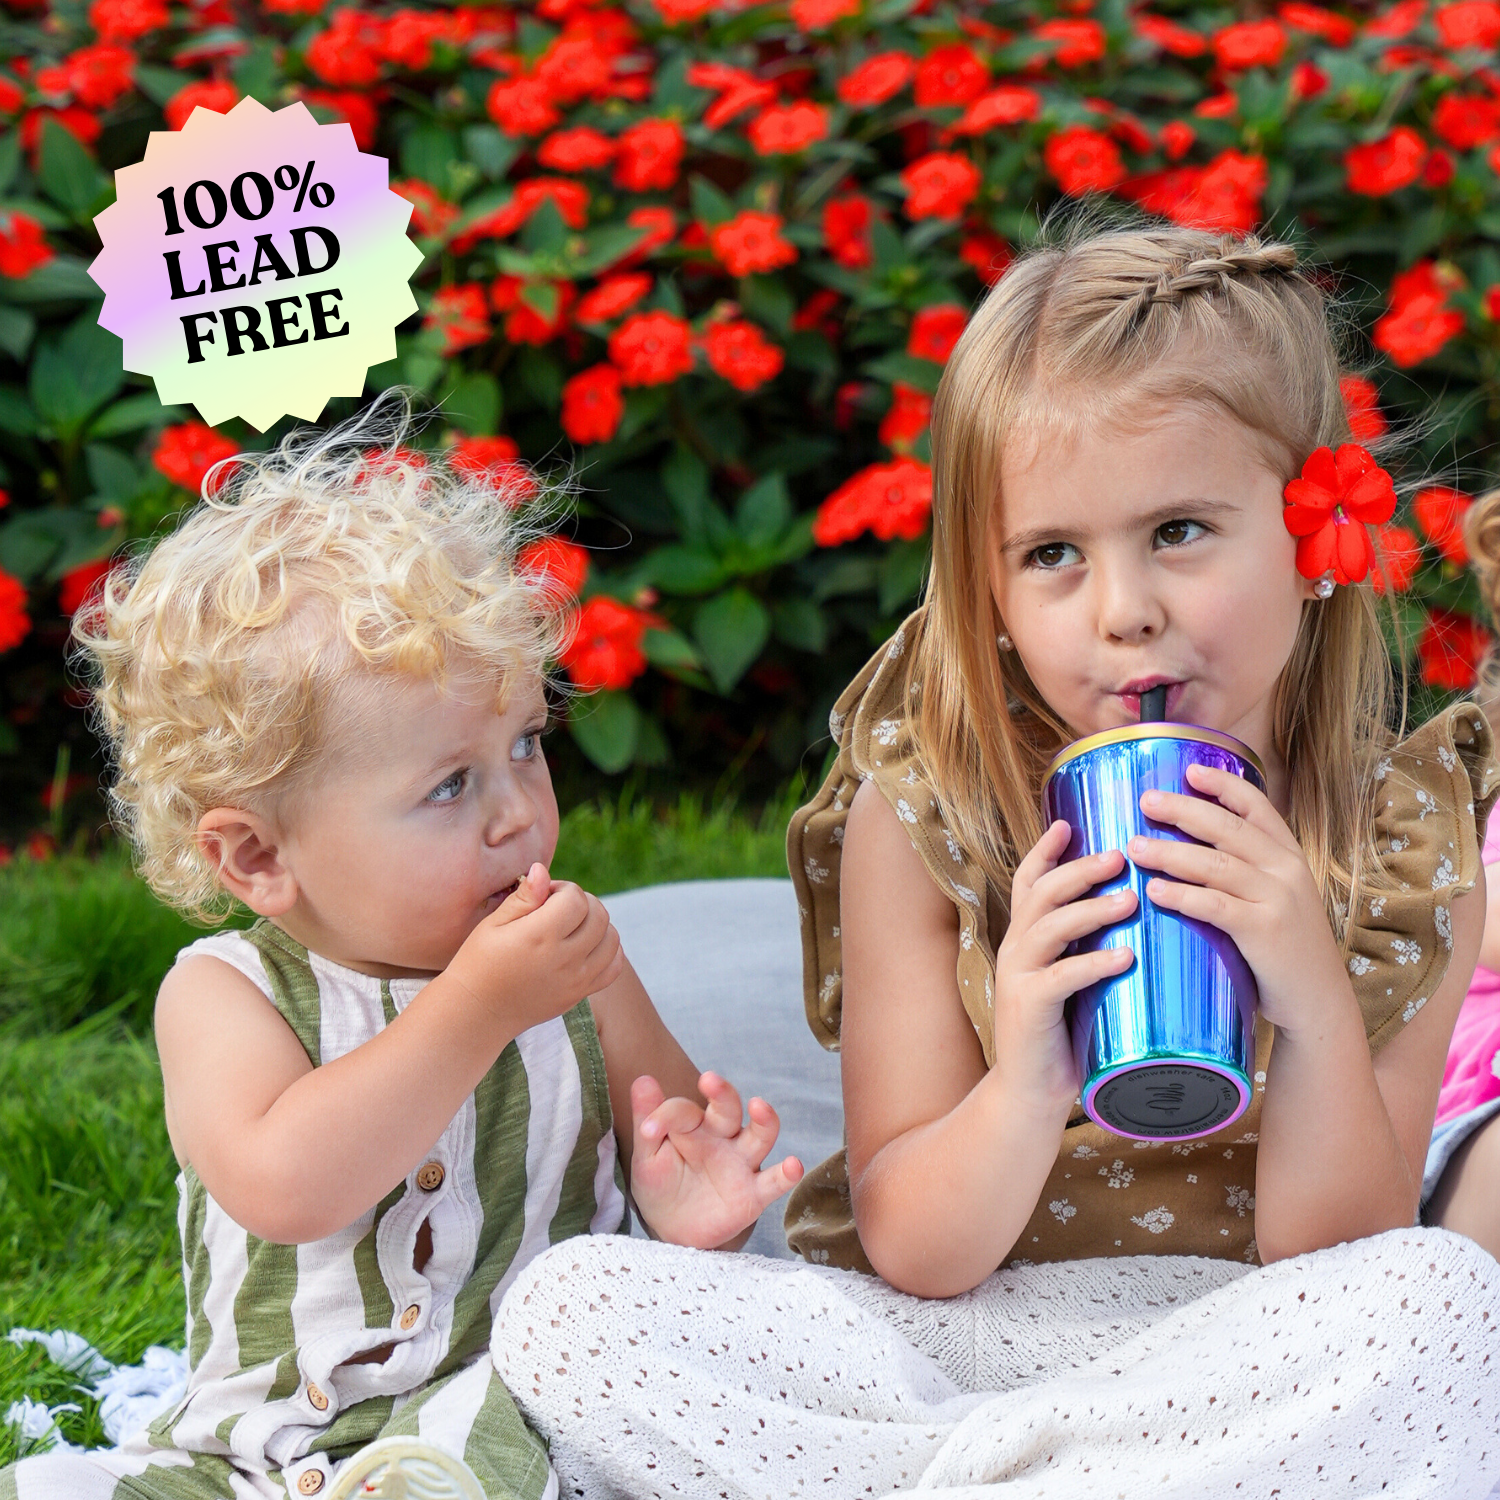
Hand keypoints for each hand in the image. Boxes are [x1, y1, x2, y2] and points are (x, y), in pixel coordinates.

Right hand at [444, 863, 623, 1037]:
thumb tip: (542, 869)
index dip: (562, 889)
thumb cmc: (479, 962)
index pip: (576, 898)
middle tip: (557, 909)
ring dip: (597, 924)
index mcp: (538, 937)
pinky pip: (614, 967)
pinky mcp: (579, 994)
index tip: (544, 896)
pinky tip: (586, 946)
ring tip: (571, 926)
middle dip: (582, 903)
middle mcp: (563, 959)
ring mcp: (575, 980)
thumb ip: (524, 897)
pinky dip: (608, 950)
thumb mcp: (493, 924)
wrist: (478, 1012)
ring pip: (612, 938)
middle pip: (599, 915)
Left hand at [629, 1072, 803, 1248]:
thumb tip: (642, 1080)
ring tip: (759, 1106)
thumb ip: (648, 1119)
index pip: (684, 1110)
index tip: (647, 1129)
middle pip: (729, 1108)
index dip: (665, 1115)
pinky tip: (793, 1165)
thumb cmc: (660, 1185)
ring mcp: (741, 1164)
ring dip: (764, 1120)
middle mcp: (722, 1137)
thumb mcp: (647, 1156)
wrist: (671, 1231)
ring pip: (761, 1135)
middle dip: (722, 1092)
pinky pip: (774, 1182)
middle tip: (709, 1080)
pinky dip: (787, 1174)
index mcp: (694, 1125)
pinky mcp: (754, 1194)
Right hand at [992, 821, 1137, 1111]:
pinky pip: (1060, 977)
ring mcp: (1018, 976)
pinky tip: (1124, 957)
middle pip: (1042, 892)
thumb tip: (1146, 918)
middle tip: (1121, 856)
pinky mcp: (1028, 1007)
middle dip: (1080, 869)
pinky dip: (1093, 963)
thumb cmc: (1064, 1035)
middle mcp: (1016, 948)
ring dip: (1091, 908)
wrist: (1030, 1093)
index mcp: (1026, 938)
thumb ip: (1092, 950)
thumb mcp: (1073, 981)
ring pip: (1049, 926)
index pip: (1029, 881)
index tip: (1068, 822)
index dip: (1046, 850)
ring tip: (1130, 899)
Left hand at [1127, 763, 1348, 1033]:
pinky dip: (1183, 895)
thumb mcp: (1275, 898)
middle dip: (1184, 810)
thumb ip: (1244, 871)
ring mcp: (1277, 900)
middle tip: (1145, 800)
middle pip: (1228, 829)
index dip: (1223, 785)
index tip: (1189, 769)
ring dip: (1171, 852)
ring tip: (1134, 845)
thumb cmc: (1284, 947)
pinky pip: (1216, 906)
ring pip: (1217, 865)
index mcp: (1288, 856)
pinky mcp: (1264, 932)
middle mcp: (1285, 870)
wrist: (1317, 1000)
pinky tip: (1154, 890)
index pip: (1257, 807)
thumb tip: (1189, 846)